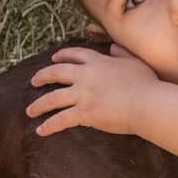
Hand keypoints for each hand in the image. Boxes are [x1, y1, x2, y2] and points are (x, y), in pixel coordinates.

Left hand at [25, 44, 161, 136]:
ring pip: (53, 98)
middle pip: (56, 73)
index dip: (62, 56)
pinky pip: (60, 120)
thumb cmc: (147, 84)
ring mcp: (83, 95)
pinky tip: (41, 131)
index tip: (53, 58)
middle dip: (42, 76)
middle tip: (33, 81)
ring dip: (39, 105)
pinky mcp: (84, 113)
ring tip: (30, 111)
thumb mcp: (134, 62)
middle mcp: (86, 76)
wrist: (148, 104)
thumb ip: (122, 53)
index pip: (75, 55)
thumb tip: (113, 47)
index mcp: (98, 62)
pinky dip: (49, 126)